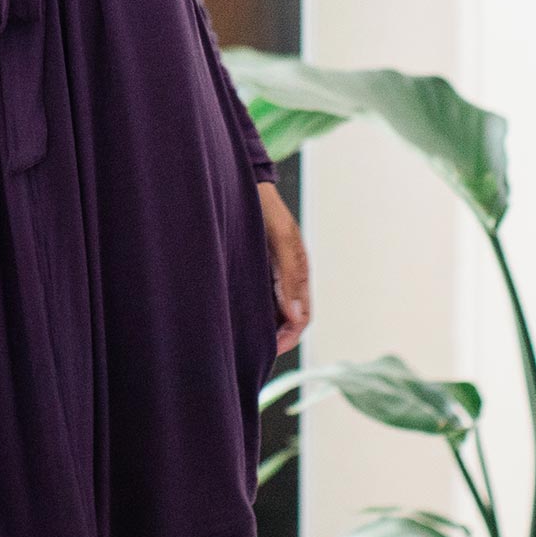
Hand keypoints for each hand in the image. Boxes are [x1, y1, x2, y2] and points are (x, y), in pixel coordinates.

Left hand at [257, 180, 310, 356]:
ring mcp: (272, 271)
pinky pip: (259, 296)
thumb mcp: (277, 238)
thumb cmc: (262, 207)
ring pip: (273, 309)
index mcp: (299, 270)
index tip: (268, 351)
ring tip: (241, 342)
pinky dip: (253, 311)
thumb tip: (297, 318)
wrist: (241, 182)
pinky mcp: (256, 266)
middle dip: (276, 338)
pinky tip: (234, 317)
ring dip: (263, 326)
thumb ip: (288, 275)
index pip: (302, 317)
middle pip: (289, 318)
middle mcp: (288, 275)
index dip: (289, 337)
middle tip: (250, 354)